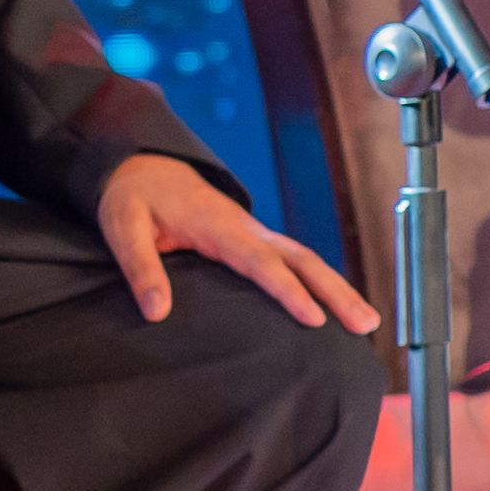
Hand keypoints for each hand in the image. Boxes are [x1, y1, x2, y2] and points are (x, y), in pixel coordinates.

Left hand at [99, 155, 379, 334]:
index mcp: (218, 226)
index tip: (314, 318)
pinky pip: (292, 260)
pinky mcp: (252, 239)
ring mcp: (254, 232)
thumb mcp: (122, 228)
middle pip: (301, 259)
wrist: (141, 165)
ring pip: (305, 259)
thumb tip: (157, 313)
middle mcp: (246, 228)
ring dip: (336, 288)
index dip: (287, 290)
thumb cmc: (131, 197)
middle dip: (335, 291)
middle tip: (366, 325)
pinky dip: (319, 281)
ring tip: (366, 323)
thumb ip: (140, 268)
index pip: (260, 261)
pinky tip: (334, 306)